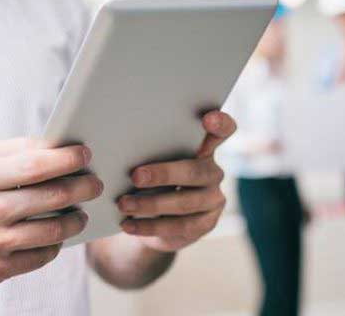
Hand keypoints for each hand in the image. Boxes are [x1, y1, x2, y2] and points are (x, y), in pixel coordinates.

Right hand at [0, 139, 102, 287]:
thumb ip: (15, 150)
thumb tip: (60, 145)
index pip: (33, 165)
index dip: (66, 159)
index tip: (85, 154)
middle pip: (50, 197)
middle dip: (82, 188)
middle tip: (96, 184)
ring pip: (52, 230)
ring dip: (75, 220)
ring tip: (81, 213)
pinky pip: (42, 256)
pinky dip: (56, 244)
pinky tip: (58, 235)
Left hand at [116, 111, 236, 251]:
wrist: (155, 221)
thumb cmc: (151, 181)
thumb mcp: (152, 163)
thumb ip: (150, 152)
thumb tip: (121, 148)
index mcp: (203, 148)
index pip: (223, 130)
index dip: (220, 123)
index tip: (207, 119)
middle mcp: (213, 172)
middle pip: (195, 170)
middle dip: (164, 174)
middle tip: (135, 177)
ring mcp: (213, 199)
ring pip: (185, 202)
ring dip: (150, 204)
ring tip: (124, 204)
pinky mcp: (206, 224)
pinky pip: (179, 226)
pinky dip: (150, 226)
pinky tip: (128, 224)